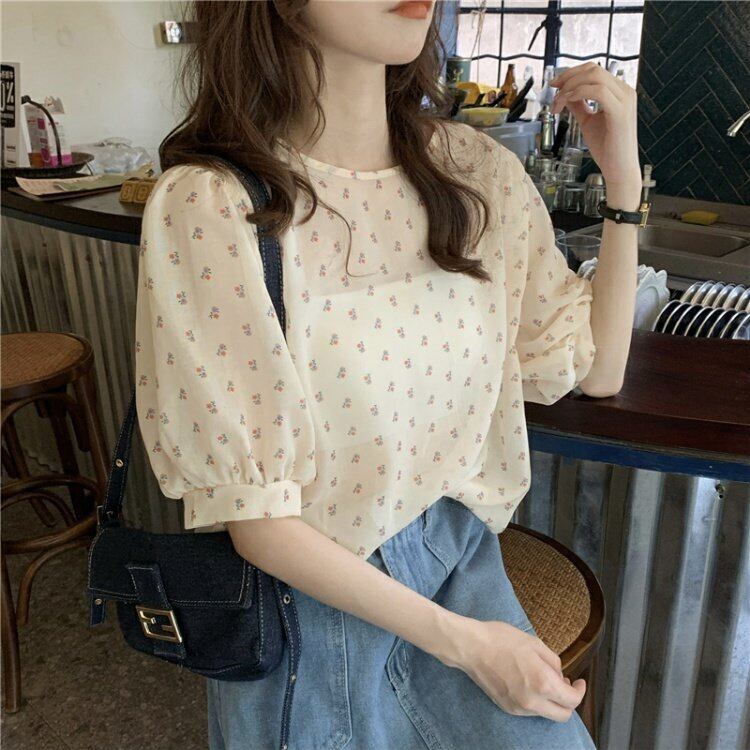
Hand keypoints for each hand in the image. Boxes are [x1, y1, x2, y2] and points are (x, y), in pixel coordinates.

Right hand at [443, 616, 585, 721]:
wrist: (471, 647)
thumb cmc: (502, 640)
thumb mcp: (535, 643)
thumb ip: (554, 662)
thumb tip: (560, 676)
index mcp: (543, 683)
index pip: (572, 700)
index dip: (580, 691)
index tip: (579, 681)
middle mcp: (532, 702)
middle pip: (563, 715)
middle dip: (569, 701)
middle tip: (566, 684)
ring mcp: (519, 708)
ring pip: (546, 713)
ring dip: (551, 701)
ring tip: (544, 679)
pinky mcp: (507, 708)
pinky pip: (531, 710)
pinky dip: (537, 700)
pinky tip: (529, 682)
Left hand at [549, 62, 640, 205]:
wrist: (619, 170)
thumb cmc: (607, 149)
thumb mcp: (588, 122)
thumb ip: (578, 106)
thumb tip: (564, 94)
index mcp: (618, 92)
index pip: (594, 70)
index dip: (571, 74)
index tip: (554, 84)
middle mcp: (624, 91)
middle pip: (593, 69)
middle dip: (568, 77)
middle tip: (552, 91)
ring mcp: (625, 100)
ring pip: (595, 76)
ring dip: (570, 87)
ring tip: (558, 104)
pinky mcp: (621, 112)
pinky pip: (598, 91)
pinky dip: (579, 94)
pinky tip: (568, 104)